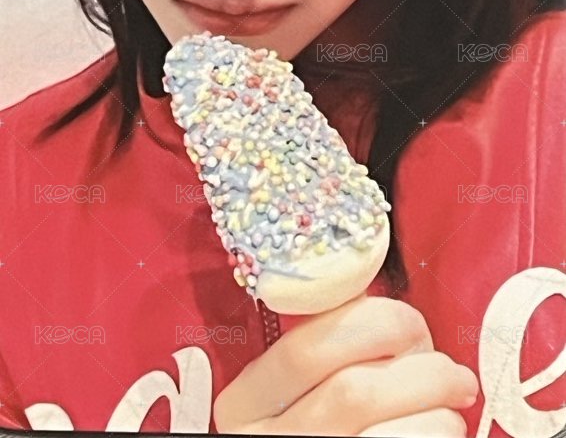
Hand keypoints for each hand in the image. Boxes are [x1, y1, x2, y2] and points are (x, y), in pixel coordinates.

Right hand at [213, 294, 478, 435]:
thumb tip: (395, 315)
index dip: (373, 324)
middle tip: (454, 374)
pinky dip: (439, 436)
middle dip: (422, 371)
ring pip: (389, 435)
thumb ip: (331, 350)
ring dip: (438, 413)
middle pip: (354, 392)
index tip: (413, 326)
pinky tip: (443, 432)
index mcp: (246, 404)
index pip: (305, 348)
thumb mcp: (302, 390)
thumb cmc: (327, 424)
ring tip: (451, 410)